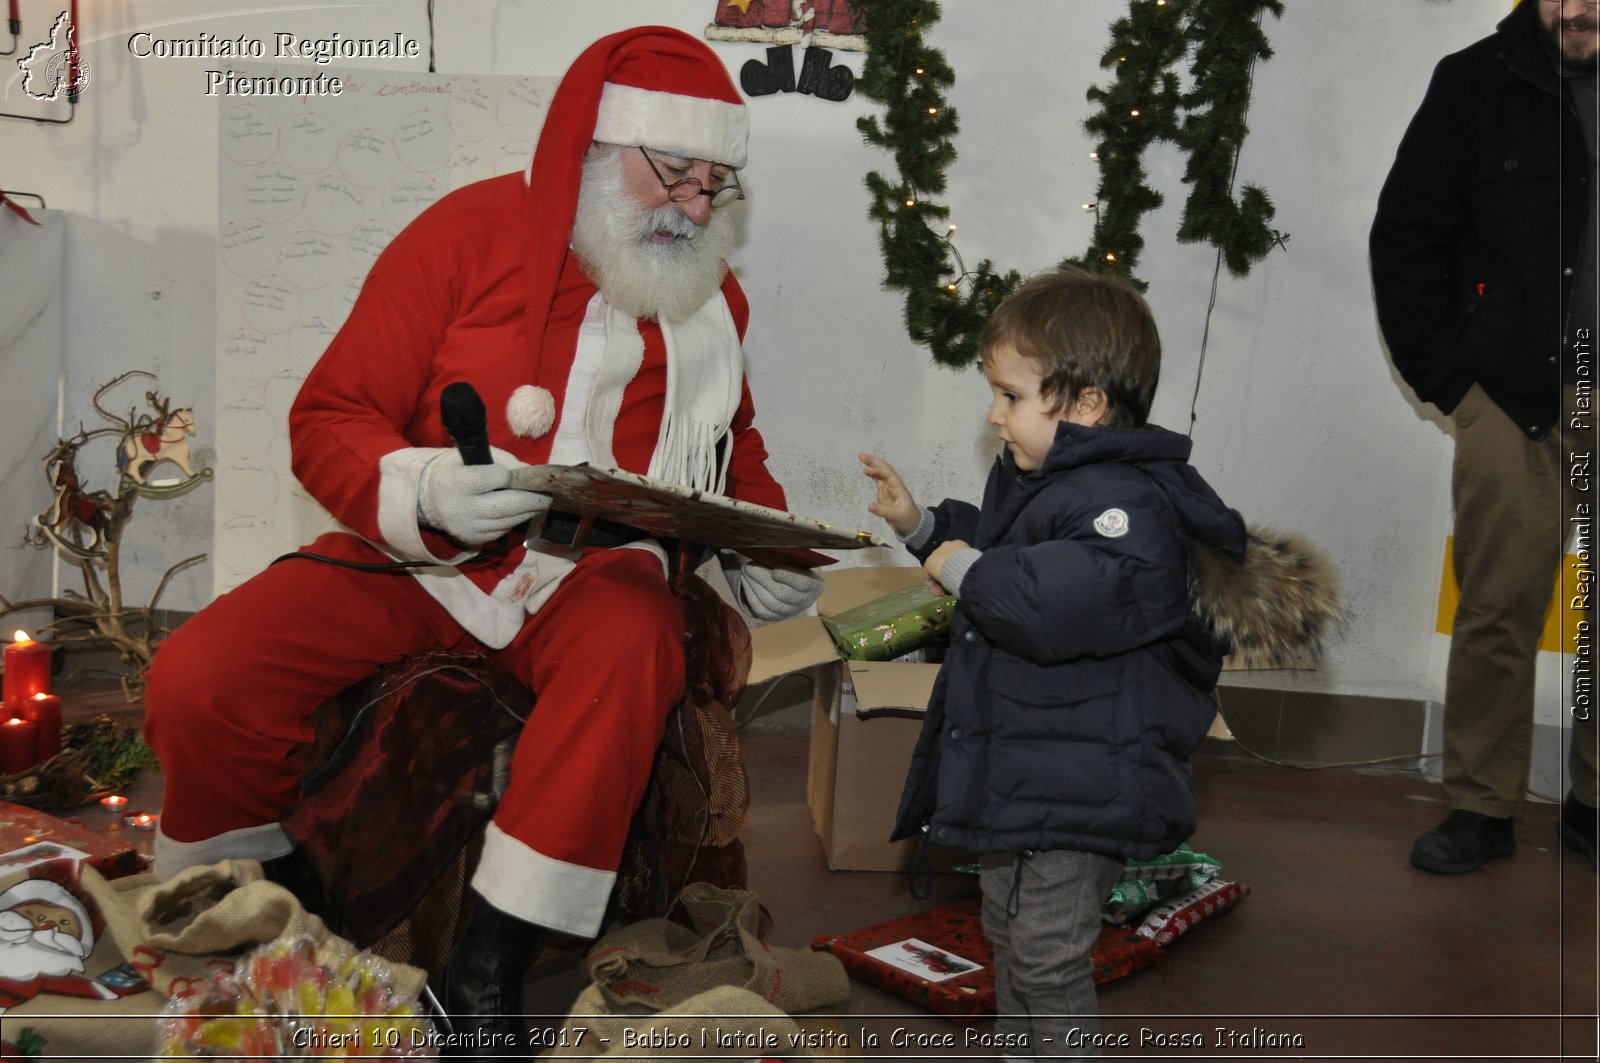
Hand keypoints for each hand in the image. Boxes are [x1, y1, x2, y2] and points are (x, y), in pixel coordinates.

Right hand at [418, 451, 548, 545]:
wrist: (428, 499)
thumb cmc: (455, 471)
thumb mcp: (472, 456)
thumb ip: (503, 460)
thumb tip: (533, 471)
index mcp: (459, 482)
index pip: (496, 478)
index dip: (509, 475)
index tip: (515, 472)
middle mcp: (464, 508)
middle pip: (507, 505)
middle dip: (533, 499)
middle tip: (550, 493)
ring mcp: (469, 527)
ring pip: (509, 521)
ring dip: (529, 511)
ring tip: (542, 502)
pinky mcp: (475, 539)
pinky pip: (503, 530)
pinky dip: (515, 520)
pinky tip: (521, 511)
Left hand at [726, 557, 823, 621]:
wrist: (789, 577)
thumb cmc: (794, 561)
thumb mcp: (798, 555)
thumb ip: (789, 553)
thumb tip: (771, 549)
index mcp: (816, 583)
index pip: (804, 583)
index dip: (789, 578)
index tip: (775, 570)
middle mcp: (805, 601)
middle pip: (782, 594)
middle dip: (763, 579)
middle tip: (749, 566)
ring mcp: (789, 611)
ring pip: (768, 602)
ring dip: (754, 585)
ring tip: (746, 571)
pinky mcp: (774, 616)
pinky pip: (759, 608)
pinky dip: (750, 593)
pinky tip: (746, 581)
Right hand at [859, 452, 920, 536]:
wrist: (912, 525)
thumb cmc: (908, 519)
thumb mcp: (897, 516)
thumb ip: (883, 511)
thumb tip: (869, 506)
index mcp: (899, 488)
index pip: (888, 475)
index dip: (878, 471)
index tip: (867, 471)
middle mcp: (894, 485)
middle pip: (884, 469)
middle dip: (874, 462)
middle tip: (861, 456)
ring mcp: (889, 488)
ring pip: (880, 473)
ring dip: (872, 465)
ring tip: (862, 457)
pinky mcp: (884, 493)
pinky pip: (878, 480)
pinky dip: (872, 474)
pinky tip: (866, 470)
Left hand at [923, 539, 969, 594]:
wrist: (961, 564)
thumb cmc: (972, 565)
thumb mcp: (973, 564)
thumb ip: (968, 568)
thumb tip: (969, 576)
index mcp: (958, 545)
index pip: (955, 558)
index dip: (956, 571)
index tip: (960, 581)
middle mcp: (946, 546)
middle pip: (944, 565)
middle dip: (947, 578)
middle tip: (951, 589)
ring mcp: (935, 554)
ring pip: (936, 571)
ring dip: (940, 584)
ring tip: (945, 594)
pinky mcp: (928, 563)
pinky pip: (929, 577)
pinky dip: (934, 586)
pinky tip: (940, 594)